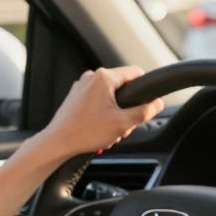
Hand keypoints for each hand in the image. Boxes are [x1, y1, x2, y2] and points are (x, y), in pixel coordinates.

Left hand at [40, 66, 164, 157]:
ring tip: (109, 130)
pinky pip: (97, 101)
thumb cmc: (86, 132)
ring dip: (115, 113)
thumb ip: (145, 111)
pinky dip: (102, 114)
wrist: (58, 142)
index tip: (144, 104)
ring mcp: (82, 86)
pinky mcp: (76, 96)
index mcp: (104, 77)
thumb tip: (157, 103)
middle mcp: (92, 77)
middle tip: (122, 125)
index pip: (135, 73)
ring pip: (110, 96)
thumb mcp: (123, 123)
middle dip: (127, 107)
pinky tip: (99, 129)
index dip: (144, 89)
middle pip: (122, 87)